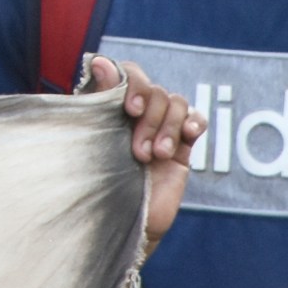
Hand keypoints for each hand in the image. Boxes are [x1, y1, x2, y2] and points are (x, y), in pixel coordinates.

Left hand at [88, 56, 203, 246]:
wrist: (118, 227)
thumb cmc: (94, 186)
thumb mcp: (93, 141)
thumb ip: (99, 101)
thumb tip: (100, 60)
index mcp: (107, 106)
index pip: (128, 73)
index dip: (133, 84)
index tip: (129, 111)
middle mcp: (133, 115)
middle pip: (154, 90)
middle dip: (149, 118)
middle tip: (138, 152)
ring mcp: (158, 129)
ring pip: (175, 102)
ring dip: (167, 127)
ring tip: (155, 157)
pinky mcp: (180, 148)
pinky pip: (195, 120)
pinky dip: (193, 122)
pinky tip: (188, 135)